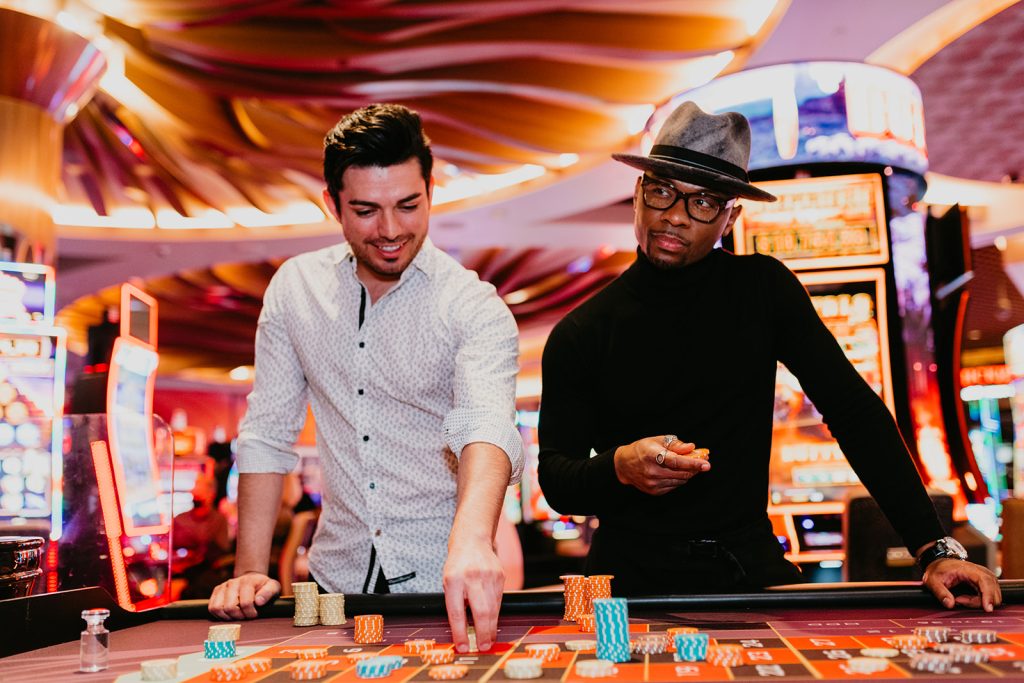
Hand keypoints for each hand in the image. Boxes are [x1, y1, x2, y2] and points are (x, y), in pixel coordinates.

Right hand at [208, 572, 280, 619]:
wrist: (252, 579)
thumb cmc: (263, 586)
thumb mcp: (273, 587)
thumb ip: (268, 593)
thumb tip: (259, 602)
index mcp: (248, 581)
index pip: (245, 603)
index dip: (250, 613)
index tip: (255, 614)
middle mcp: (233, 582)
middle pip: (229, 607)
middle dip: (238, 616)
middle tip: (245, 616)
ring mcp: (223, 586)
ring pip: (217, 608)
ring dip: (227, 617)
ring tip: (237, 616)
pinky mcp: (216, 591)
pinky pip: (212, 607)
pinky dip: (219, 615)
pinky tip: (229, 614)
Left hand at [443, 538, 503, 653]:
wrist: (473, 540)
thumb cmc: (458, 563)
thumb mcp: (448, 581)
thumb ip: (456, 602)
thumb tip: (463, 629)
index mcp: (453, 580)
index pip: (456, 612)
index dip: (459, 632)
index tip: (463, 646)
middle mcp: (472, 577)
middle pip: (481, 611)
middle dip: (483, 633)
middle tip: (483, 647)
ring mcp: (489, 576)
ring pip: (493, 608)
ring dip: (491, 626)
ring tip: (488, 639)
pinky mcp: (501, 576)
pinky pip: (499, 600)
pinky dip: (496, 612)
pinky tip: (492, 620)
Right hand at [613, 435, 709, 494]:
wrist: (624, 465)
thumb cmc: (642, 449)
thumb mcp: (657, 440)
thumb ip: (675, 444)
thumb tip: (691, 447)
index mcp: (652, 455)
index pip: (676, 461)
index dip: (693, 463)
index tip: (706, 464)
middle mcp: (652, 471)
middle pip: (681, 472)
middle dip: (695, 468)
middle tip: (704, 461)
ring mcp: (653, 483)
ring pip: (680, 480)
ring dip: (688, 473)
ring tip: (690, 465)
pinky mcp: (654, 491)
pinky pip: (674, 485)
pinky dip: (679, 478)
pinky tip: (676, 472)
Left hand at [923, 559, 1000, 611]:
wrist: (940, 564)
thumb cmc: (939, 570)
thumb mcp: (933, 580)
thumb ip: (940, 592)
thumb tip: (949, 604)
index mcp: (970, 569)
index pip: (986, 582)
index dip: (989, 596)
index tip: (987, 608)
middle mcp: (982, 572)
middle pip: (992, 592)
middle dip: (978, 602)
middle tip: (959, 601)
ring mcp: (985, 577)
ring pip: (993, 596)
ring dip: (979, 602)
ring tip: (961, 599)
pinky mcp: (986, 583)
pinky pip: (990, 596)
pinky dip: (980, 601)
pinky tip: (967, 599)